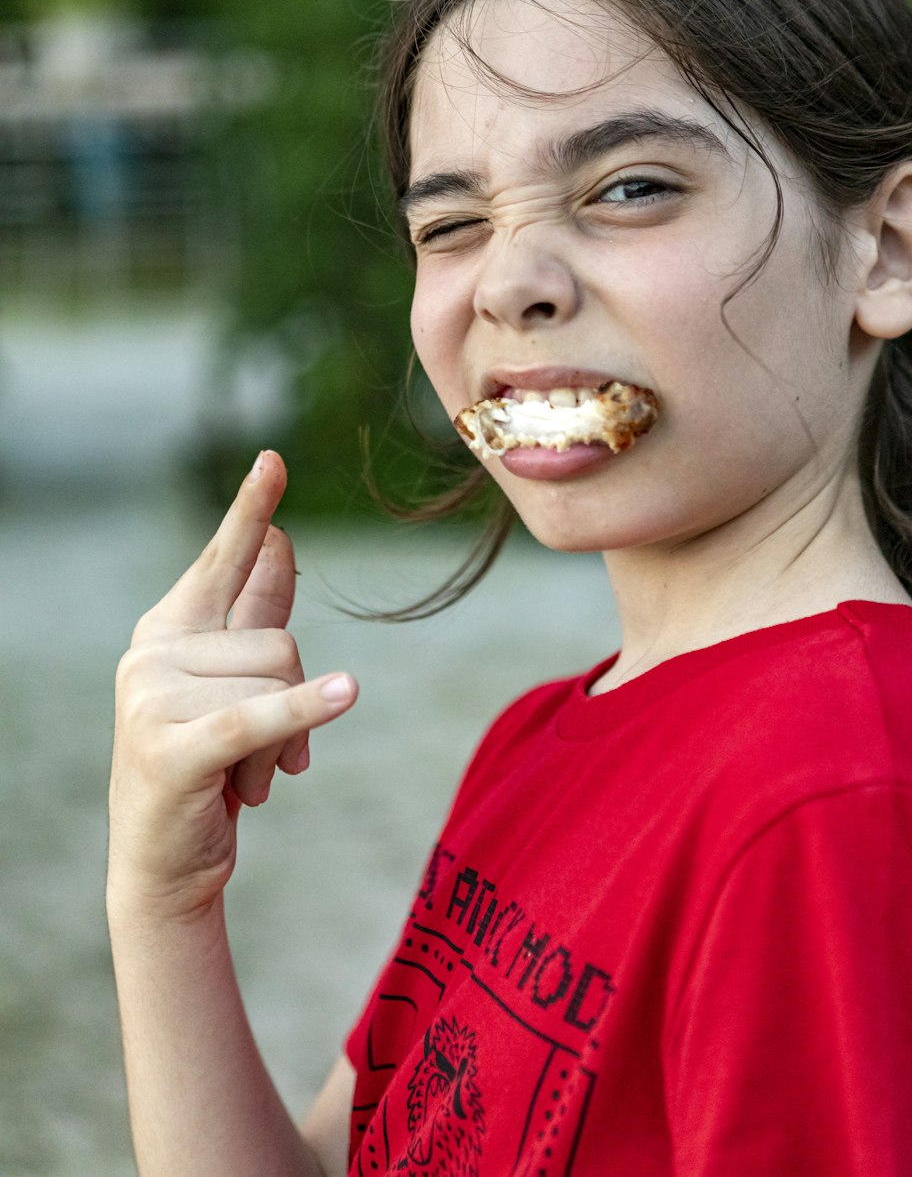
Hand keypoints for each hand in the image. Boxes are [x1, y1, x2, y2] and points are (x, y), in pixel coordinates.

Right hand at [108, 450, 356, 921]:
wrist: (165, 863)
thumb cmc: (209, 766)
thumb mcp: (235, 685)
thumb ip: (254, 615)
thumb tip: (282, 541)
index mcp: (169, 629)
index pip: (224, 560)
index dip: (252, 510)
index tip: (275, 459)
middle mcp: (152, 652)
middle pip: (281, 641)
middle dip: (297, 703)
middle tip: (266, 754)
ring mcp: (153, 698)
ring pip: (280, 684)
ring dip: (287, 744)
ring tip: (248, 776)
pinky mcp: (174, 748)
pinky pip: (259, 717)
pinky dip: (304, 712)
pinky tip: (347, 693)